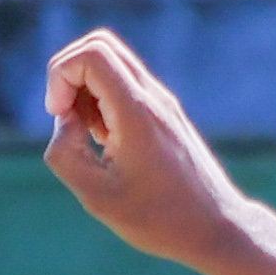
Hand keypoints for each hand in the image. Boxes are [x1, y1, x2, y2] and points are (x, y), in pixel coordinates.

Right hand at [43, 27, 259, 272]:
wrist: (215, 229)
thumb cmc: (159, 220)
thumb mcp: (97, 197)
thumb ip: (65, 154)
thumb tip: (63, 121)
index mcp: (137, 111)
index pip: (91, 54)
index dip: (60, 76)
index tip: (59, 117)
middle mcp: (153, 97)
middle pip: (100, 45)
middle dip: (69, 75)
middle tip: (68, 120)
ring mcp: (163, 103)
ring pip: (113, 64)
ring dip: (86, 91)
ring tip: (90, 137)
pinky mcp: (166, 115)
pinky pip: (126, 86)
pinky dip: (104, 102)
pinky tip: (107, 143)